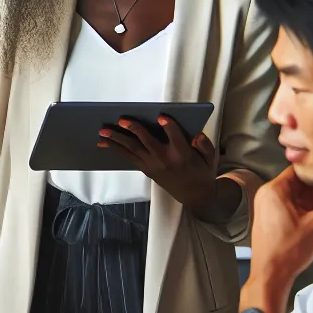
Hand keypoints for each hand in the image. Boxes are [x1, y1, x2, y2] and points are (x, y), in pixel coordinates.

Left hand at [99, 116, 220, 214]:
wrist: (195, 196)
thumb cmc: (203, 172)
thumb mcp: (210, 158)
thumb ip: (204, 144)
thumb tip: (195, 134)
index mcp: (183, 154)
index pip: (175, 137)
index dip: (169, 126)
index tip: (161, 116)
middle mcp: (165, 160)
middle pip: (147, 142)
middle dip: (134, 130)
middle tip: (121, 120)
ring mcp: (153, 166)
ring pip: (132, 150)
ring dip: (116, 140)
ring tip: (102, 131)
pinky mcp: (147, 170)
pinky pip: (129, 158)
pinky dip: (116, 149)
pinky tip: (104, 143)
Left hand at [247, 168, 312, 308]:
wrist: (271, 276)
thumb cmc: (287, 252)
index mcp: (274, 190)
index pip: (299, 169)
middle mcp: (266, 195)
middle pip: (297, 183)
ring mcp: (265, 207)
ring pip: (294, 196)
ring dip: (310, 203)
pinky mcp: (268, 218)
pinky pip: (288, 206)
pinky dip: (302, 211)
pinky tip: (312, 223)